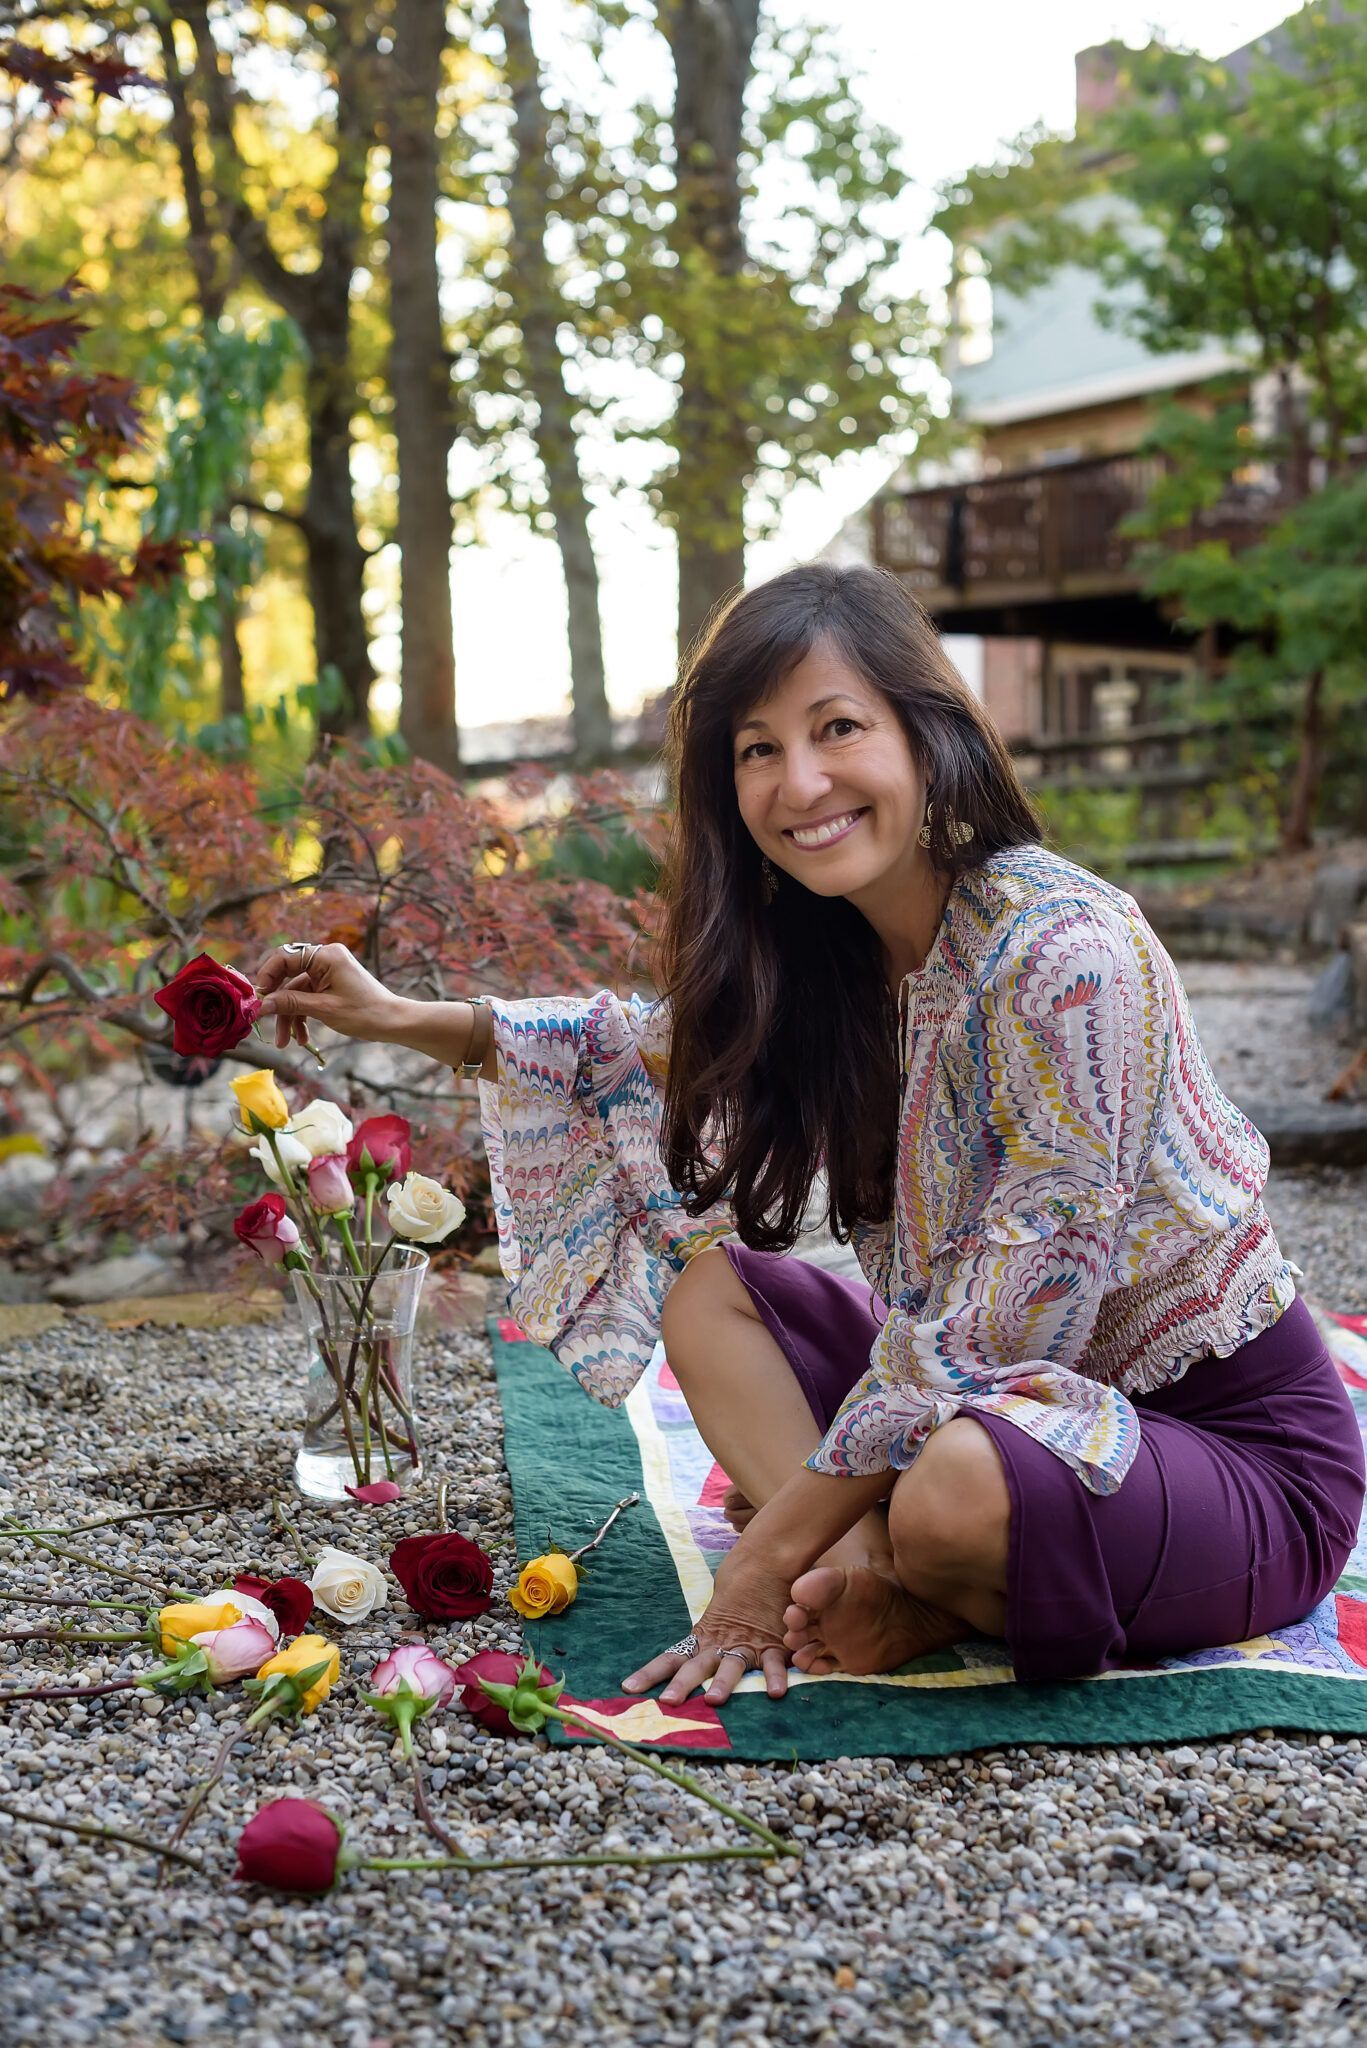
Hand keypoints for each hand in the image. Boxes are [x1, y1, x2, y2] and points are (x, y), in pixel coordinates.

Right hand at [254, 942, 408, 1052]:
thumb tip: (260, 1005)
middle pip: (287, 976)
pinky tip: (301, 1039)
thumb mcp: (323, 1009)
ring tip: (283, 1043)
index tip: (257, 1000)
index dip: (267, 977)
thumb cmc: (365, 1013)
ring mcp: (327, 972)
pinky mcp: (329, 985)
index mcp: (326, 956)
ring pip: (296, 992)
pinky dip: (302, 1017)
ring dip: (289, 1017)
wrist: (392, 1023)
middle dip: (278, 1003)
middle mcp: (325, 958)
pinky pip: (307, 998)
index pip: (284, 957)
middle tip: (264, 1021)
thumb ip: (290, 1004)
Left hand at [620, 1538, 793, 1705]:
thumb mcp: (714, 1614)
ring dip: (722, 1684)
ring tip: (713, 1700)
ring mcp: (746, 1645)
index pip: (670, 1658)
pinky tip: (776, 1693)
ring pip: (731, 1667)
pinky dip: (776, 1678)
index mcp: (703, 1638)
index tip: (628, 1688)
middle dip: (681, 1685)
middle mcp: (720, 1645)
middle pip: (695, 1667)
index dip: (650, 1673)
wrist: (764, 1563)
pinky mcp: (772, 1646)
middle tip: (667, 1702)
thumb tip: (684, 1654)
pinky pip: (775, 1665)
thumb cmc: (737, 1585)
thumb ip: (705, 1634)